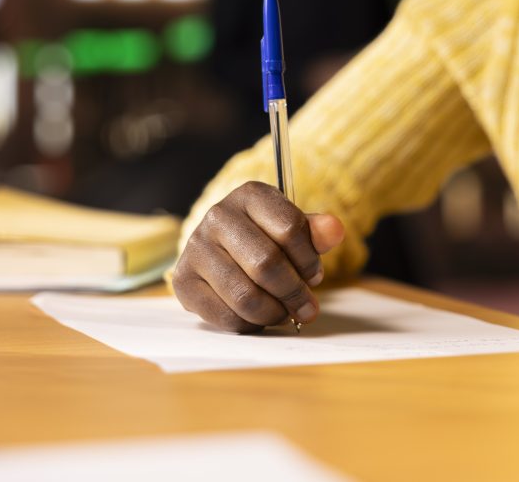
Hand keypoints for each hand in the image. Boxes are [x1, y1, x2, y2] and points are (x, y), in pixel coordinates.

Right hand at [172, 181, 344, 332]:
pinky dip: (250, 324)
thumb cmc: (264, 237)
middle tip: (307, 308)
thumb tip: (334, 230)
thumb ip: (315, 232)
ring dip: (274, 312)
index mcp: (250, 195)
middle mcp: (218, 216)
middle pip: (266, 264)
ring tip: (286, 313)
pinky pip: (225, 315)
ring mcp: (196, 248)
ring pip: (245, 295)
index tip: (315, 276)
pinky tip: (261, 317)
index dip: (309, 260)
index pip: (290, 229)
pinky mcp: (183, 281)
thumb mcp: (292, 228)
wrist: (221, 248)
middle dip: (294, 293)